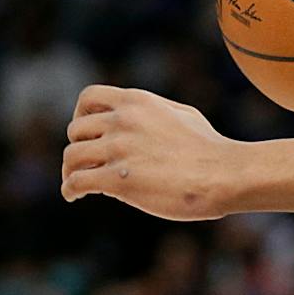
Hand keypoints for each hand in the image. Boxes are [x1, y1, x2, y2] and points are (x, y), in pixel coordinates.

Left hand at [60, 86, 239, 219]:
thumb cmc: (210, 148)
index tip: (86, 133)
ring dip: (69, 171)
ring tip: (74, 182)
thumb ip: (152, 114)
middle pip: (76, 131)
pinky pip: (77, 181)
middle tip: (85, 164)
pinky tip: (73, 197)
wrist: (224, 174)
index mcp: (136, 102)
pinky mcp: (119, 179)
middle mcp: (123, 121)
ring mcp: (119, 149)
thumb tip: (135, 123)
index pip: (88, 98)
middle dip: (78, 148)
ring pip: (72, 156)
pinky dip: (69, 190)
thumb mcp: (181, 115)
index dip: (80, 115)